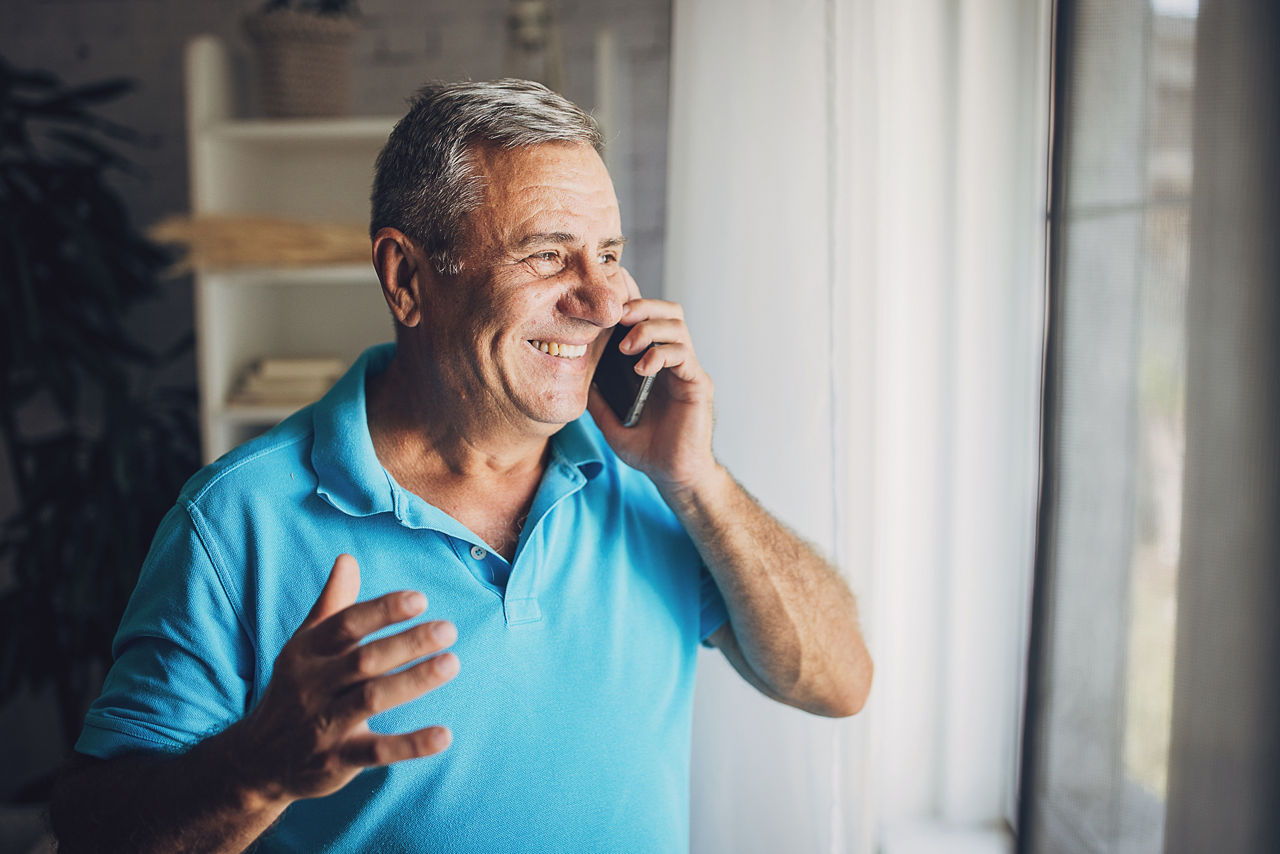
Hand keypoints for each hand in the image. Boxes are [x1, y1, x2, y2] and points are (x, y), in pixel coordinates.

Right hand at [233, 554, 457, 805]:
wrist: (257, 760)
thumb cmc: (295, 689)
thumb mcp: (304, 646)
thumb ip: (332, 605)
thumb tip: (347, 558)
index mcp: (308, 652)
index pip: (346, 624)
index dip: (382, 610)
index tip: (420, 599)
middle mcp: (313, 685)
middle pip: (363, 660)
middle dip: (407, 643)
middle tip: (448, 629)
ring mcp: (323, 724)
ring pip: (371, 699)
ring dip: (413, 681)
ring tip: (451, 663)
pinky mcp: (336, 761)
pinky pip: (376, 753)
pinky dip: (411, 745)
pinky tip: (444, 735)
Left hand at [588, 268, 719, 497]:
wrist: (675, 476)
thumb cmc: (649, 450)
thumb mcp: (611, 422)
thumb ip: (597, 399)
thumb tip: (576, 378)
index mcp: (656, 363)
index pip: (648, 318)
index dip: (631, 303)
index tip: (605, 303)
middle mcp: (675, 361)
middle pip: (668, 311)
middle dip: (641, 306)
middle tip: (617, 319)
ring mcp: (689, 370)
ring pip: (677, 326)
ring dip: (648, 329)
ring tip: (626, 348)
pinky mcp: (698, 384)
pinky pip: (683, 355)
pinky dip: (660, 354)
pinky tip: (641, 369)